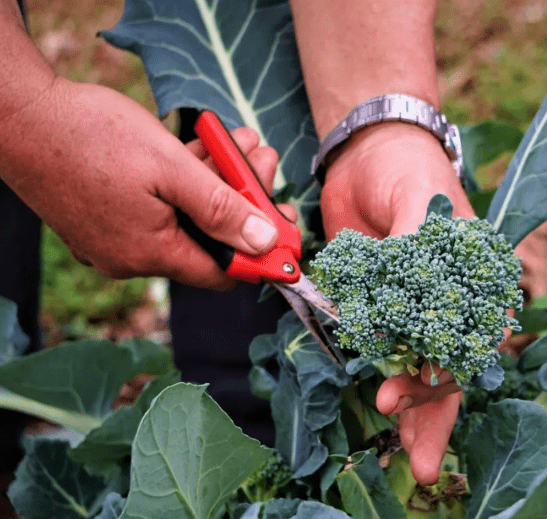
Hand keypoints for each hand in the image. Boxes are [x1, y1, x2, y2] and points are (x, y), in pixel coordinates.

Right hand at [0, 78, 285, 288]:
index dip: (260, 253)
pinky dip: (185, 182)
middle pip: (207, 240)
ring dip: (218, 182)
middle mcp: (133, 256)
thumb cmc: (92, 137)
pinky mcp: (105, 217)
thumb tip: (264, 243)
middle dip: (243, 200)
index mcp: (151, 254)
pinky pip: (159, 208)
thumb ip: (221, 210)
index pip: (223, 274)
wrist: (19, 116)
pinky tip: (204, 148)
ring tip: (241, 142)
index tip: (286, 228)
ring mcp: (116, 238)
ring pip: (185, 218)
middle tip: (263, 160)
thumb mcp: (171, 169)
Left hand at [320, 122, 473, 484]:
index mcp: (474, 278)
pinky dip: (382, 377)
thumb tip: (413, 293)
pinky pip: (382, 350)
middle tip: (403, 434)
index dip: (448, 369)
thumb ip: (418, 240)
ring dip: (412, 406)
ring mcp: (413, 307)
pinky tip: (383, 409)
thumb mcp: (418, 193)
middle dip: (429, 405)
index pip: (471, 336)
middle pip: (449, 364)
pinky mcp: (379, 306)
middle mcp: (449, 300)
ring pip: (419, 367)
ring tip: (404, 447)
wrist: (365, 153)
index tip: (417, 387)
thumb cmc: (406, 166)